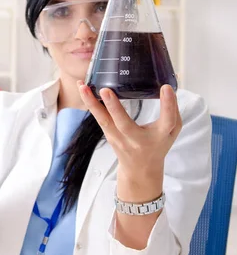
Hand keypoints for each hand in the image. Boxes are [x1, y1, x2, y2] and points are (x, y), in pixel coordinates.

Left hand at [78, 83, 181, 201]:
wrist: (140, 169)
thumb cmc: (157, 144)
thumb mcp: (172, 131)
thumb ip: (172, 110)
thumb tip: (167, 85)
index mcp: (158, 136)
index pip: (167, 121)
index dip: (168, 105)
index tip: (165, 88)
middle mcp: (136, 139)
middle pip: (124, 123)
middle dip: (114, 107)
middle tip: (106, 90)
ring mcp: (119, 138)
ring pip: (103, 120)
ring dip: (91, 102)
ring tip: (82, 86)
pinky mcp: (108, 134)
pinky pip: (98, 117)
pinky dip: (89, 102)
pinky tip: (82, 88)